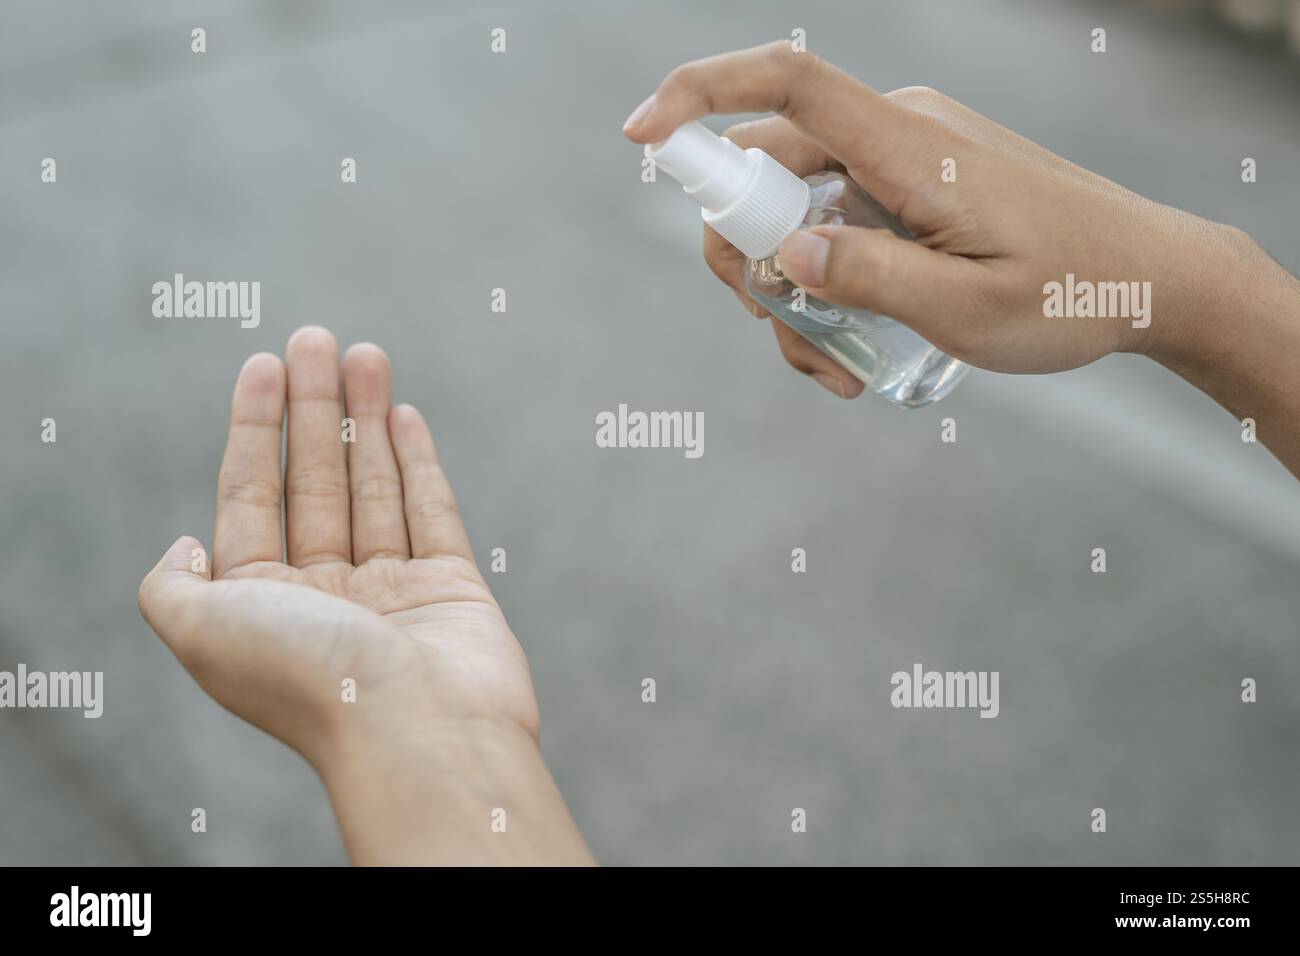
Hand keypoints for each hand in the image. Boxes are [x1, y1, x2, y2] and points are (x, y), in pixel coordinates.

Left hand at [139, 327, 590, 863]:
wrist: (420, 734)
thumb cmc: (311, 680)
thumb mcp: (201, 631)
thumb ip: (171, 585)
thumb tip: (186, 542)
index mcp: (261, 605)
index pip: (251, 496)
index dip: (254, 426)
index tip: (264, 361)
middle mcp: (324, 595)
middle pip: (313, 480)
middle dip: (312, 407)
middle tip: (317, 339)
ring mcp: (391, 591)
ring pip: (374, 486)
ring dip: (366, 419)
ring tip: (366, 353)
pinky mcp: (450, 588)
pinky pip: (432, 512)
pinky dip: (417, 463)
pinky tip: (403, 415)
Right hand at [622, 43, 1278, 395]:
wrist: (1153, 281)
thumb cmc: (1073, 294)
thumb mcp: (966, 309)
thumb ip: (869, 278)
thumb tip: (783, 254)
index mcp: (907, 148)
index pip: (785, 86)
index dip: (698, 94)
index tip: (638, 137)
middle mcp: (896, 138)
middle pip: (767, 174)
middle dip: (751, 260)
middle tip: (792, 337)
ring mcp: (903, 164)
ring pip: (798, 213)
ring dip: (794, 293)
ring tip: (839, 367)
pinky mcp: (912, 192)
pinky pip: (838, 226)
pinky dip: (828, 284)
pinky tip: (859, 347)